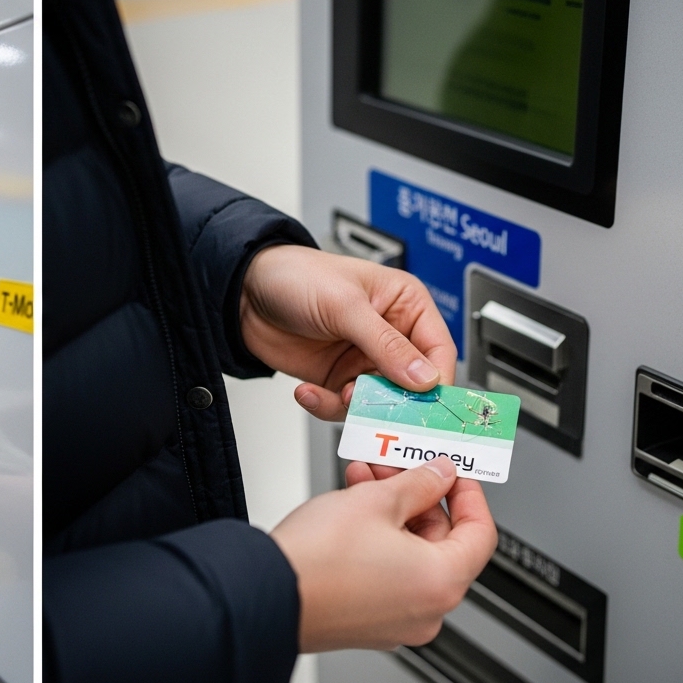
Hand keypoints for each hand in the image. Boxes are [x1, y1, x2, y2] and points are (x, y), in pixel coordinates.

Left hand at [240, 245, 455, 420]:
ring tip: (335, 393)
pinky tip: (308, 391)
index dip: (436, 381)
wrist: (243, 291)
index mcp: (405, 305)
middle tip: (371, 406)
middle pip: (411, 385)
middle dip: (392, 400)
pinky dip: (326, 406)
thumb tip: (424, 377)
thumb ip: (386, 344)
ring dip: (355, 406)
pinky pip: (343, 406)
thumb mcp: (346, 306)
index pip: (439, 351)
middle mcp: (389, 335)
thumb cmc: (296, 275)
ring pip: (378, 402)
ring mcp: (362, 359)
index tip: (426, 405)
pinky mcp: (336, 377)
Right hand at [270, 456, 496, 651]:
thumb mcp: (375, 500)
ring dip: (392, 514)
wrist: (263, 593)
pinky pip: (387, 574)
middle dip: (418, 498)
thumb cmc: (317, 559)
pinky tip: (352, 511)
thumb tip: (440, 474)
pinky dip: (377, 541)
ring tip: (364, 480)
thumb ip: (419, 483)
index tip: (454, 472)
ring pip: (410, 556)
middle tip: (396, 466)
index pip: (480, 534)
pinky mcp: (367, 622)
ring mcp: (396, 621)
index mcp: (441, 583)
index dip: (469, 494)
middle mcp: (426, 610)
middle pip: (442, 544)